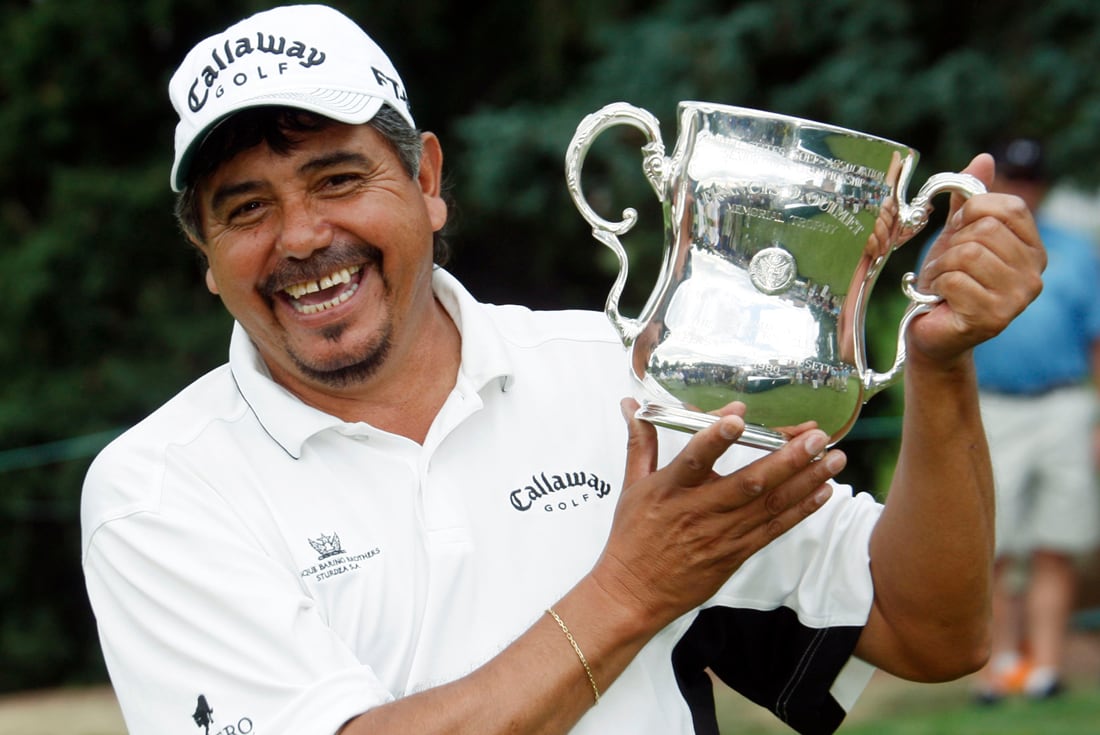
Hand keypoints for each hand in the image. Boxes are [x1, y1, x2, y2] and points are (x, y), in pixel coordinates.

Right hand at [590, 399, 846, 629]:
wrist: (634, 593)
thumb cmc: (633, 537)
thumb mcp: (631, 486)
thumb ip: (640, 442)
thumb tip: (632, 403)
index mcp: (670, 490)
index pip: (694, 460)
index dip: (715, 438)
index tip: (738, 416)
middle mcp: (698, 512)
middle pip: (748, 483)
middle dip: (787, 457)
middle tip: (816, 436)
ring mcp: (721, 535)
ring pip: (770, 505)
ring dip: (805, 480)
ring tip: (833, 458)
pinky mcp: (736, 554)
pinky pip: (774, 530)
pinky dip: (801, 511)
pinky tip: (823, 491)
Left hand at [913, 153, 1044, 363]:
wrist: (931, 330)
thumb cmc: (946, 281)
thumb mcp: (956, 234)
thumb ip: (970, 199)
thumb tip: (984, 159)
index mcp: (1032, 248)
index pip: (1010, 207)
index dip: (973, 211)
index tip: (958, 231)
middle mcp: (1034, 273)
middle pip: (986, 230)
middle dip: (952, 243)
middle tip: (946, 264)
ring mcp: (1018, 298)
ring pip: (969, 254)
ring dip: (942, 266)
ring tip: (942, 282)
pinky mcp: (993, 317)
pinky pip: (956, 280)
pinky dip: (936, 285)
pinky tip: (939, 298)